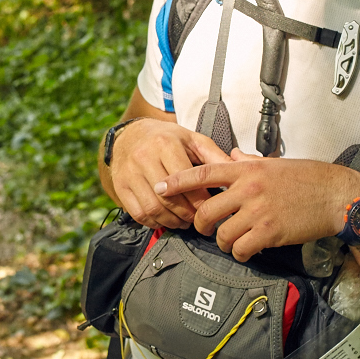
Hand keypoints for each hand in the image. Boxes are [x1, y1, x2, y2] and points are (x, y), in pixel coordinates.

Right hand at [107, 119, 226, 228]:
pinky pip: (138, 214)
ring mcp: (129, 173)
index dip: (200, 200)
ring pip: (153, 208)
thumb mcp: (192, 140)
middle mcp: (144, 157)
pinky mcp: (120, 187)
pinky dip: (154, 222)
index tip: (211, 209)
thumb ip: (214, 156)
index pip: (186, 180)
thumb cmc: (166, 139)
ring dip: (172, 221)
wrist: (129, 136)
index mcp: (165, 144)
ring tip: (184, 222)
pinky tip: (166, 220)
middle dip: (187, 214)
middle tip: (199, 221)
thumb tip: (239, 171)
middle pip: (169, 198)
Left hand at [155, 148, 359, 260]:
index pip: (203, 173)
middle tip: (205, 230)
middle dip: (200, 225)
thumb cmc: (306, 178)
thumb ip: (248, 162)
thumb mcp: (273, 163)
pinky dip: (240, 253)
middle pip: (206, 211)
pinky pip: (241, 249)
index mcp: (246, 169)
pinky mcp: (270, 232)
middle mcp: (248, 188)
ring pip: (222, 234)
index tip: (159, 187)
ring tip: (232, 241)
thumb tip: (232, 155)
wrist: (335, 195)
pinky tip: (247, 249)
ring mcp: (258, 211)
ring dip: (223, 242)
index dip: (177, 181)